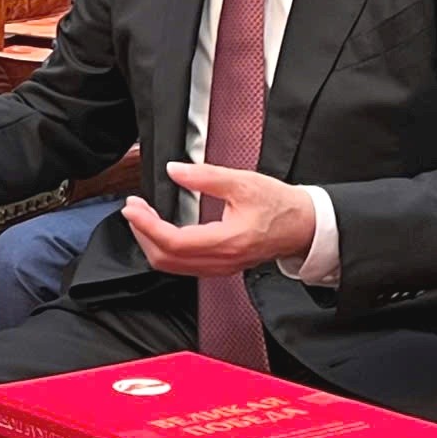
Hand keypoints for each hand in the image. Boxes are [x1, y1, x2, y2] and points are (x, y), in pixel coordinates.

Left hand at [122, 164, 316, 276]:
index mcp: (227, 241)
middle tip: (133, 208)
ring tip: (142, 217)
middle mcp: (222, 260)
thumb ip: (205, 176)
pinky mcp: (220, 266)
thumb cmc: (281, 206)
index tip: (132, 207)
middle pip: (166, 259)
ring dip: (151, 242)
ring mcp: (220, 267)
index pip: (174, 241)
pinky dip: (165, 249)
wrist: (304, 225)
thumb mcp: (243, 182)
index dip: (147, 225)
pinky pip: (183, 266)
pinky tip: (160, 230)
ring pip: (172, 265)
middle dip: (143, 233)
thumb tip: (175, 170)